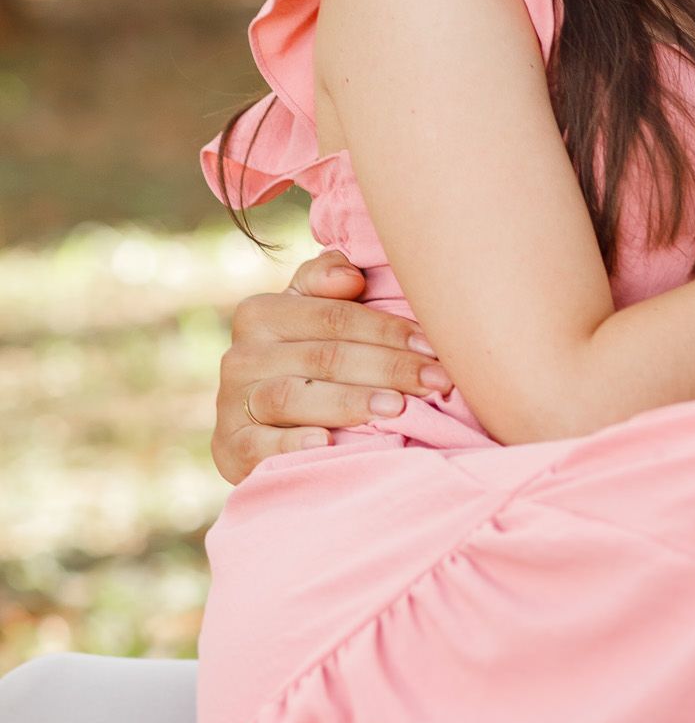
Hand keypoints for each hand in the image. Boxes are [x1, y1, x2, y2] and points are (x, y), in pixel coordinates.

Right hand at [212, 249, 451, 485]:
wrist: (256, 428)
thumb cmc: (302, 364)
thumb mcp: (307, 317)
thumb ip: (325, 282)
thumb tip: (350, 275)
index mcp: (262, 313)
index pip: (335, 317)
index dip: (388, 330)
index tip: (434, 348)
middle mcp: (242, 355)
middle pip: (325, 357)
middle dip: (389, 368)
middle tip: (437, 382)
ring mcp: (232, 402)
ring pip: (293, 396)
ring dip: (349, 402)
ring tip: (397, 408)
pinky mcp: (229, 447)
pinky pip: (258, 444)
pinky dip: (291, 443)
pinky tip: (327, 444)